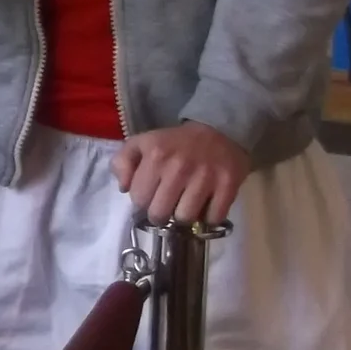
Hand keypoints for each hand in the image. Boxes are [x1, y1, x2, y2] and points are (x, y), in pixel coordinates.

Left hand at [114, 122, 249, 224]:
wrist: (219, 131)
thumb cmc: (175, 142)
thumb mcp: (142, 143)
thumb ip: (122, 162)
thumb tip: (123, 189)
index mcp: (155, 156)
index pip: (138, 199)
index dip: (142, 202)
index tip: (149, 197)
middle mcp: (179, 167)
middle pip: (160, 213)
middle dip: (160, 214)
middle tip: (166, 206)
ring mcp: (205, 177)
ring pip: (185, 218)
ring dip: (183, 217)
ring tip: (184, 206)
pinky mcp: (228, 186)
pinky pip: (213, 218)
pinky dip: (208, 218)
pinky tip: (204, 207)